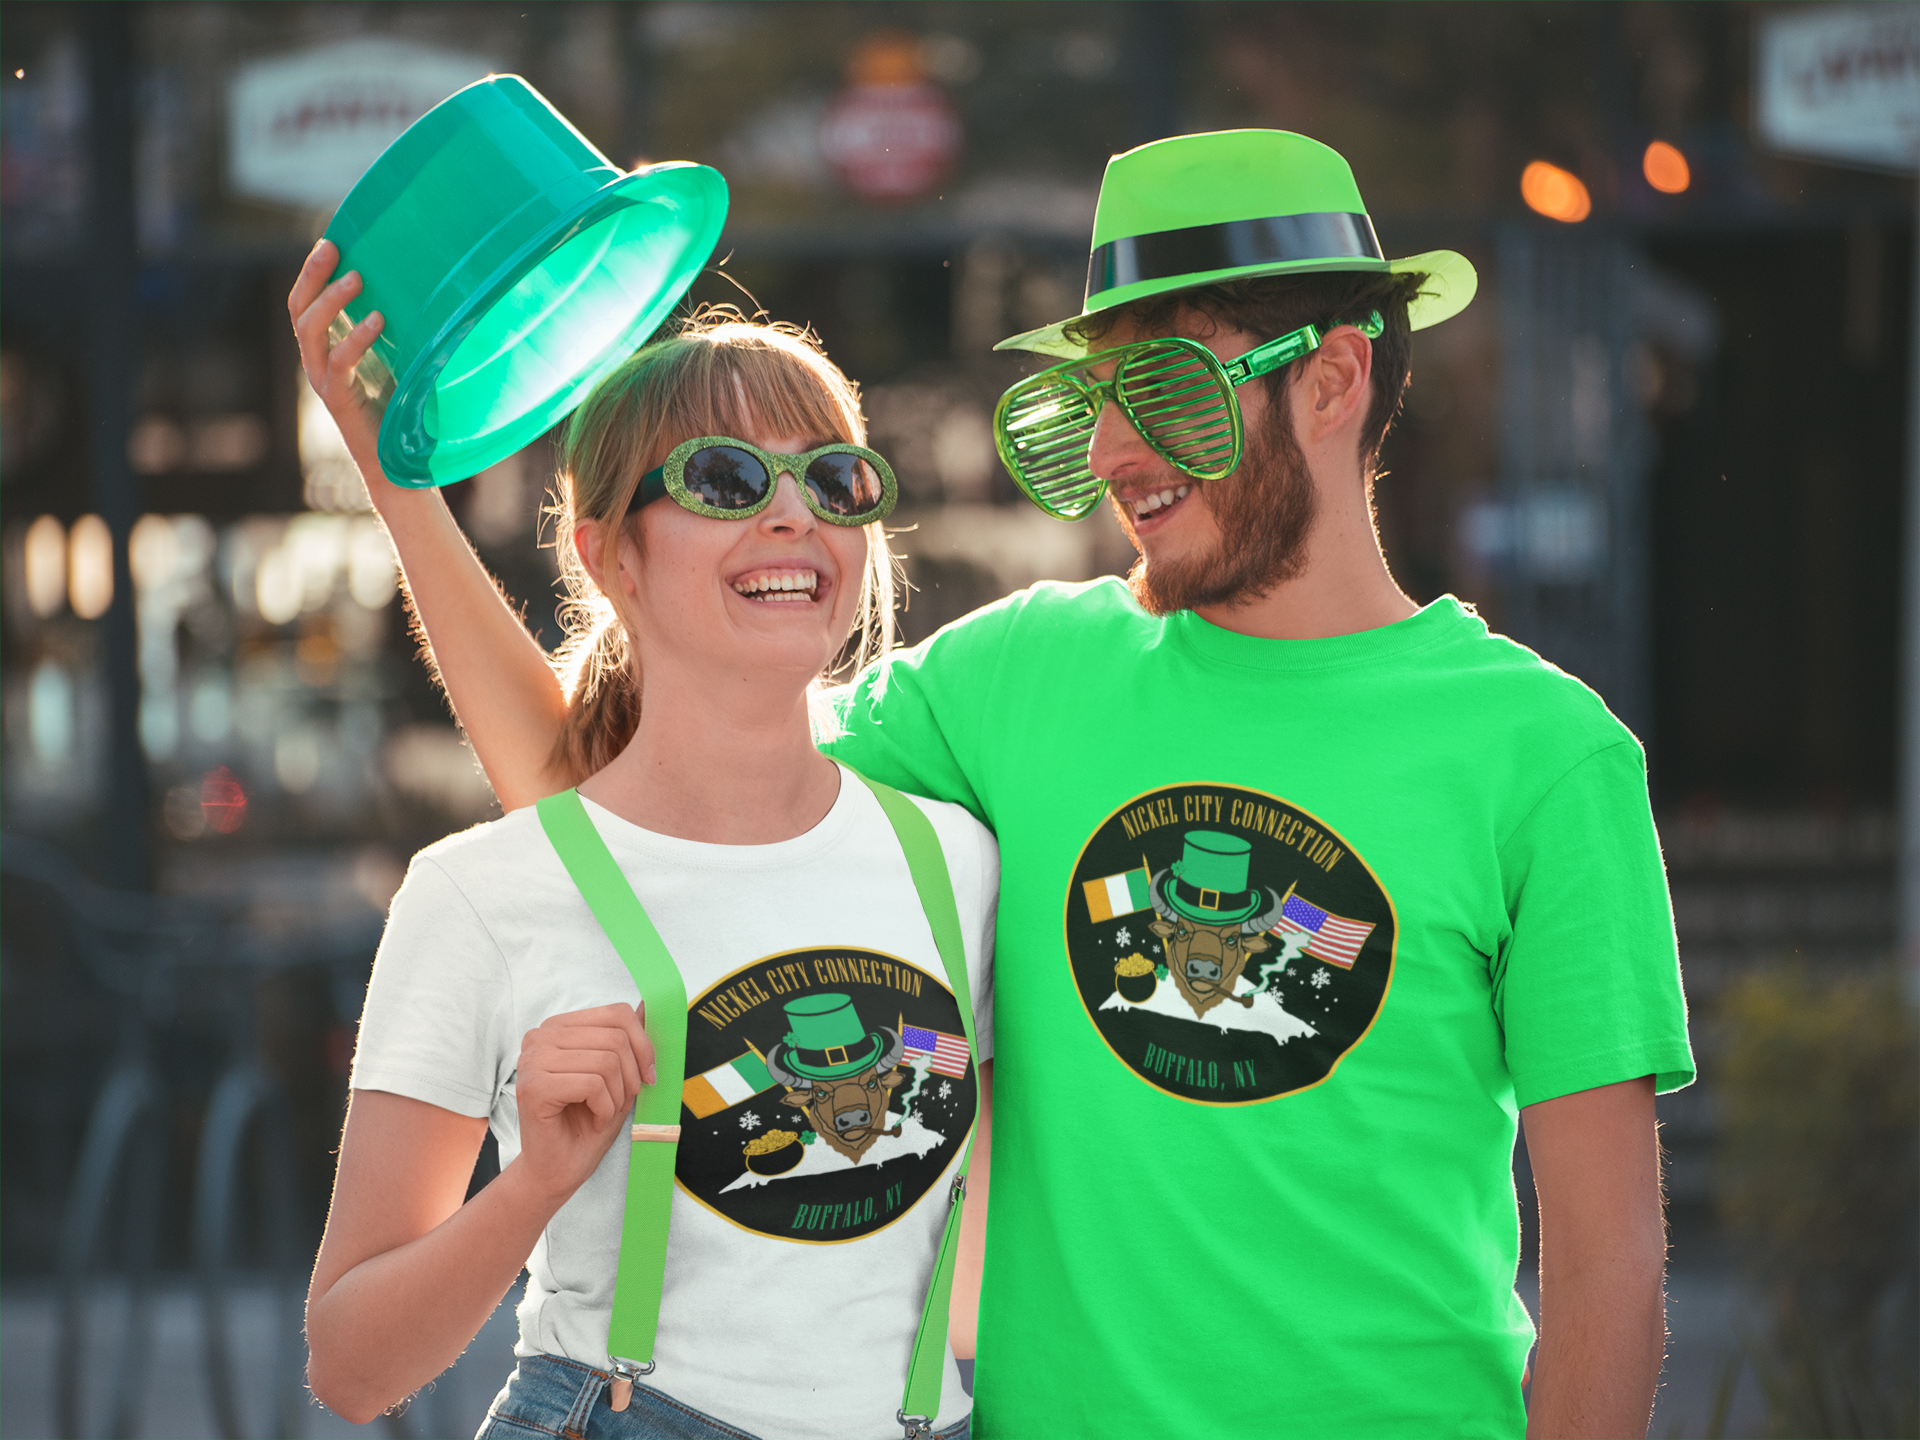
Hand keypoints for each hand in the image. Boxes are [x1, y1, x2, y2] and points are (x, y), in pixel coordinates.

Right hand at [287, 238, 385, 476]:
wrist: (397, 465)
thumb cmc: (402, 413)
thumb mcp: (400, 363)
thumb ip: (401, 335)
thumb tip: (430, 295)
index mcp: (327, 351)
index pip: (307, 304)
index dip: (313, 273)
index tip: (332, 241)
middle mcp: (317, 363)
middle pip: (299, 309)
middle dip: (312, 275)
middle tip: (333, 247)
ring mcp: (324, 381)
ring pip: (310, 331)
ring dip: (331, 301)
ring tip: (357, 279)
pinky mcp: (339, 399)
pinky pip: (339, 362)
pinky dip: (356, 338)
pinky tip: (378, 320)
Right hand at [512, 1002, 657, 1204]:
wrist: (560, 1168)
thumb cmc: (587, 1122)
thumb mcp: (618, 1074)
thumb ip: (628, 1038)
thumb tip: (649, 1004)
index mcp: (558, 1027)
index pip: (617, 1013)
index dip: (643, 1044)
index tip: (648, 1075)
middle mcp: (539, 1037)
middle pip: (615, 1037)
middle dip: (632, 1076)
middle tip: (621, 1102)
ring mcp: (532, 1060)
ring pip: (606, 1061)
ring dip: (618, 1096)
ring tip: (604, 1112)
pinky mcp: (534, 1087)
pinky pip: (593, 1084)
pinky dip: (605, 1108)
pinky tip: (593, 1120)